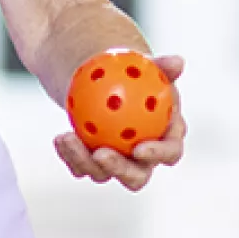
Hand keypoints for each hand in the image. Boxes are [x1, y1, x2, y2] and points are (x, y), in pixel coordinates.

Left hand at [53, 55, 186, 192]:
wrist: (108, 80)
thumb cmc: (136, 74)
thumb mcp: (148, 67)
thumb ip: (164, 67)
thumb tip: (178, 61)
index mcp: (167, 139)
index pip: (169, 152)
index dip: (157, 155)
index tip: (139, 148)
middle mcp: (144, 159)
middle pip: (136, 176)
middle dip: (118, 169)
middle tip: (100, 154)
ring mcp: (117, 164)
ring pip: (103, 173)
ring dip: (84, 160)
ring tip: (68, 138)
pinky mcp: (92, 162)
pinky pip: (80, 164)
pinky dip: (69, 153)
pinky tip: (59, 138)